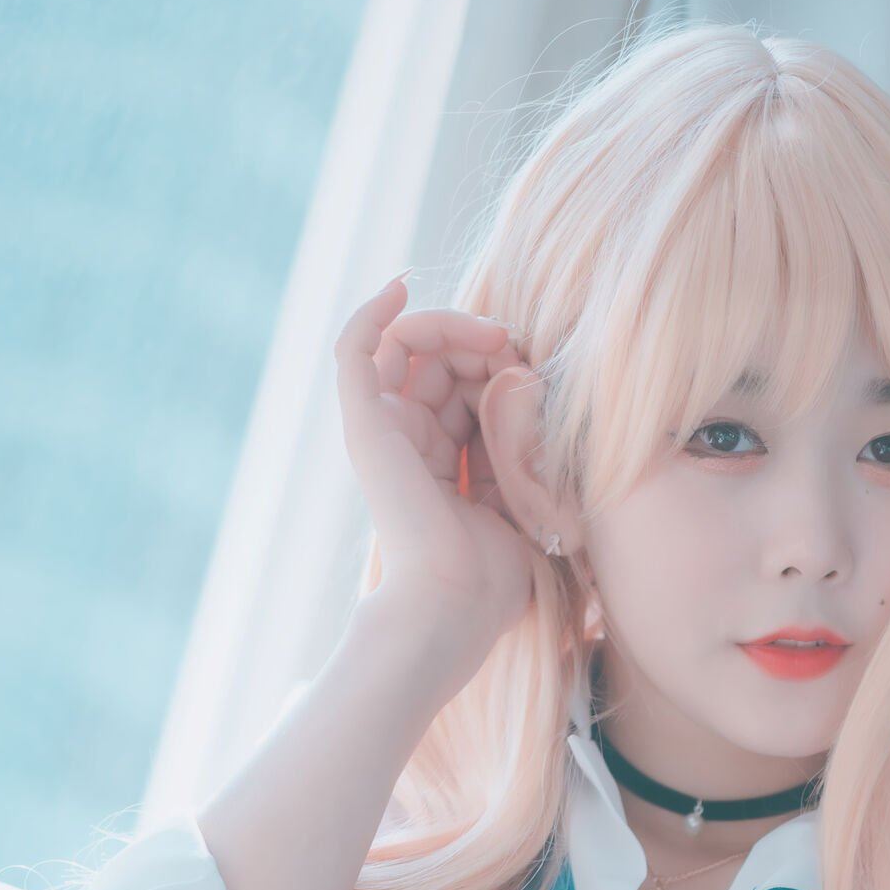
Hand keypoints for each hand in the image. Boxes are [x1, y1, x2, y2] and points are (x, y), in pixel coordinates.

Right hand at [332, 275, 548, 675]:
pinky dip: (372, 311)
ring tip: (488, 334)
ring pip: (407, 345)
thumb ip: (521, 443)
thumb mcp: (523, 496)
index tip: (534, 371)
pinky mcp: (365, 425)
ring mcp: (383, 430)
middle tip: (514, 349)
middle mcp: (409, 442)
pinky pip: (354, 350)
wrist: (454, 605)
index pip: (468, 386)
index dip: (500, 366)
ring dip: (451, 326)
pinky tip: (400, 284)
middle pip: (440, 360)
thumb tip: (529, 381)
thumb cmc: (496, 573)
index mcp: (443, 462)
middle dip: (480, 343)